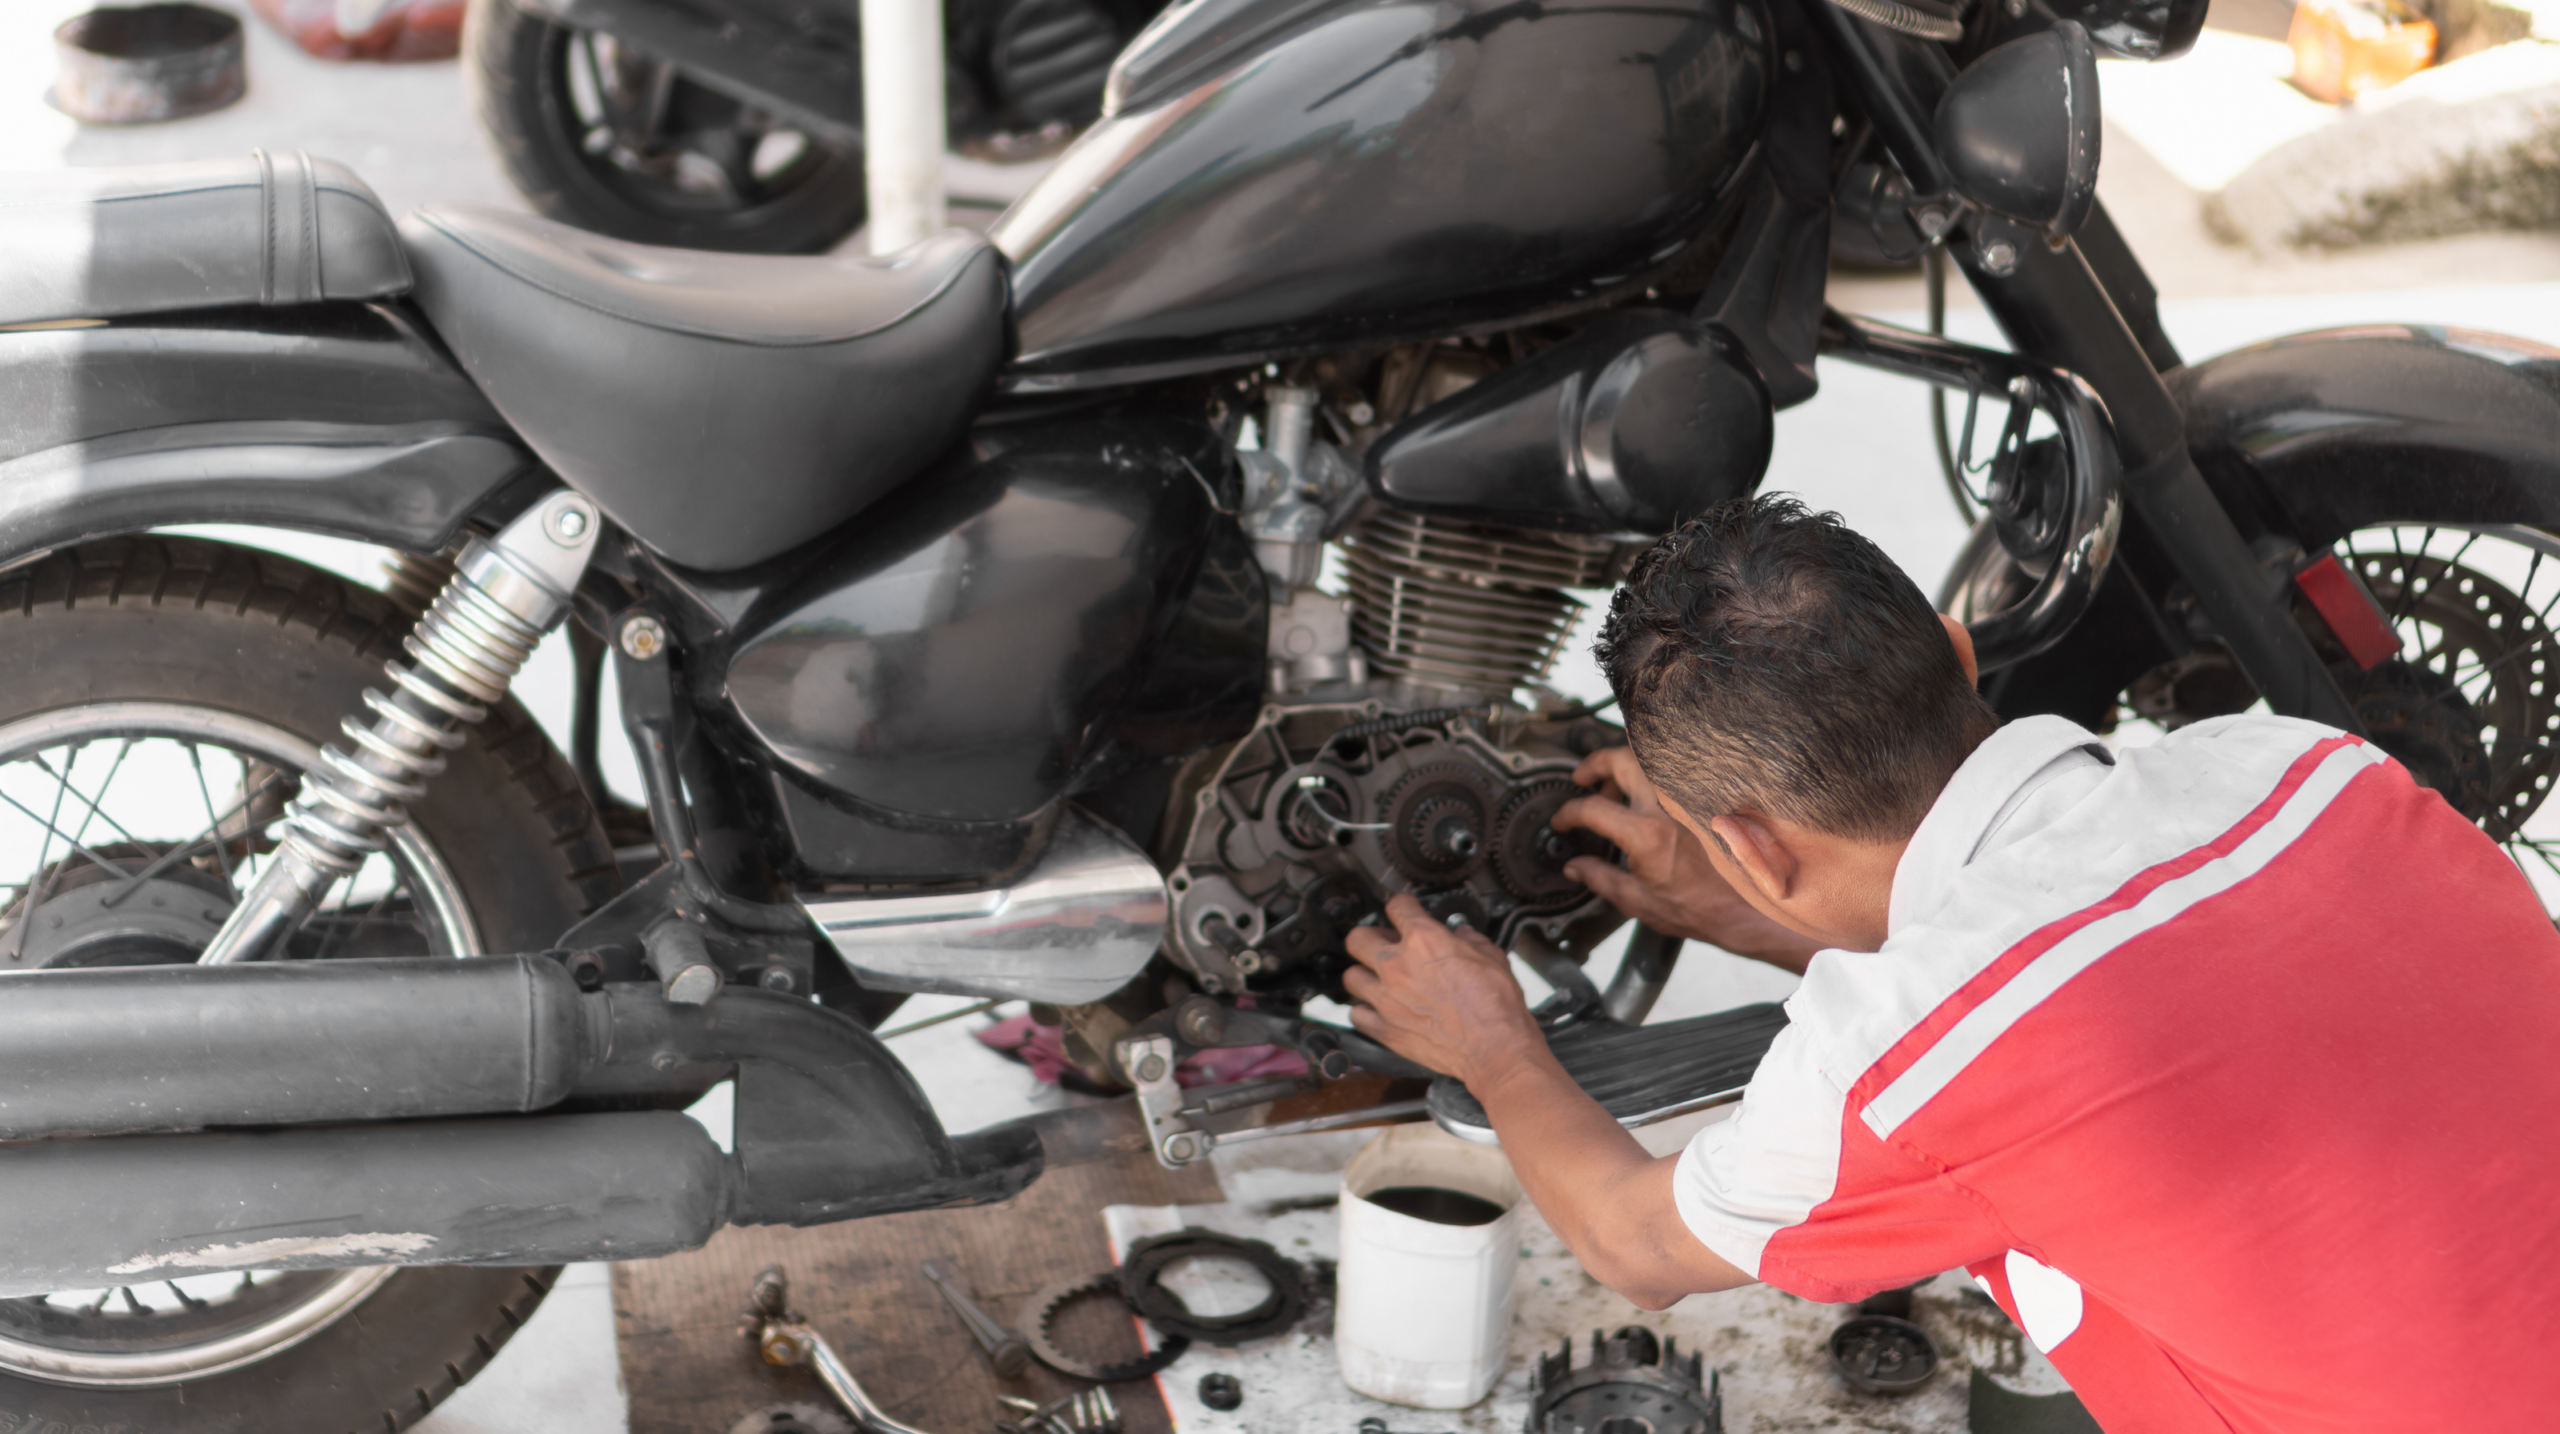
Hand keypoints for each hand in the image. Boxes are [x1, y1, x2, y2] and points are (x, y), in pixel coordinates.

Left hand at [1342, 894, 1543, 1087]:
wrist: (1495, 1049)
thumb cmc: (1496, 1007)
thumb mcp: (1492, 957)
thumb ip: (1469, 941)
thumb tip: (1462, 936)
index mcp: (1424, 941)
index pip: (1397, 906)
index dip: (1402, 905)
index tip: (1404, 910)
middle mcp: (1397, 966)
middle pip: (1358, 938)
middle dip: (1369, 937)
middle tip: (1383, 943)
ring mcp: (1386, 999)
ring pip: (1351, 977)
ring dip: (1364, 974)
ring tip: (1378, 978)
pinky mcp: (1385, 1029)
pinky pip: (1357, 1015)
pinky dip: (1364, 1011)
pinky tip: (1377, 1010)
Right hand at [1551, 747, 1821, 972]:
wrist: (1744, 910)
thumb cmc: (1698, 909)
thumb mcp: (1637, 901)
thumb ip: (1599, 878)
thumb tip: (1575, 868)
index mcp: (1646, 835)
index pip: (1592, 808)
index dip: (1568, 813)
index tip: (1563, 820)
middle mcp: (1667, 809)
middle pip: (1621, 760)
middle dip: (1595, 765)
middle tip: (1582, 779)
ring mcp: (1687, 801)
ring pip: (1649, 760)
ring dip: (1625, 767)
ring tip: (1613, 788)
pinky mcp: (1702, 802)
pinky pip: (1673, 776)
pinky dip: (1653, 777)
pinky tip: (1645, 794)